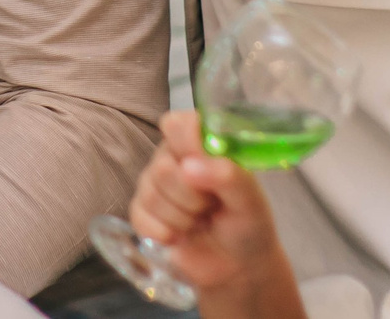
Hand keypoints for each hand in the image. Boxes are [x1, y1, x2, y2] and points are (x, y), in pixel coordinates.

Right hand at [127, 112, 304, 318]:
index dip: (188, 145)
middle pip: (162, 166)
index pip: (178, 124)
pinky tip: (182, 236)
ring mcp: (154, 184)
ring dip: (181, 218)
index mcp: (200, 142)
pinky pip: (139, 217)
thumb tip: (189, 166)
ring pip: (150, 194)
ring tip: (200, 221)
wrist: (237, 265)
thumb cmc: (248, 223)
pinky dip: (165, 233)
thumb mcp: (250, 200)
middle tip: (211, 207)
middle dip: (191, 196)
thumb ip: (228, 176)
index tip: (204, 169)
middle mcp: (173, 157)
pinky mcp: (142, 213)